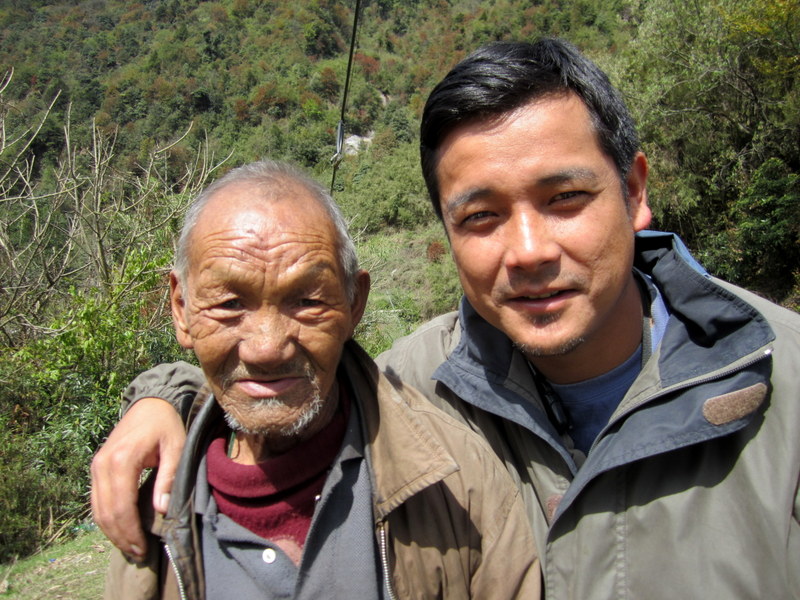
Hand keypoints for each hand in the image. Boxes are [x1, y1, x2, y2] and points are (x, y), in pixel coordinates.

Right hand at [90, 397, 185, 559]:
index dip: (131, 531)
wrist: (150, 403)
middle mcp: (102, 464)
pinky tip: (121, 529)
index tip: (144, 548)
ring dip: (111, 532)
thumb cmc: (166, 424)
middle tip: (138, 553)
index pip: (121, 506)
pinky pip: (97, 500)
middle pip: (106, 512)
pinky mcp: (97, 467)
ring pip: (97, 509)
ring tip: (130, 547)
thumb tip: (160, 509)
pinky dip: (106, 518)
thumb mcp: (176, 447)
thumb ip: (168, 477)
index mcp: (122, 460)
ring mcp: (96, 466)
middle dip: (121, 537)